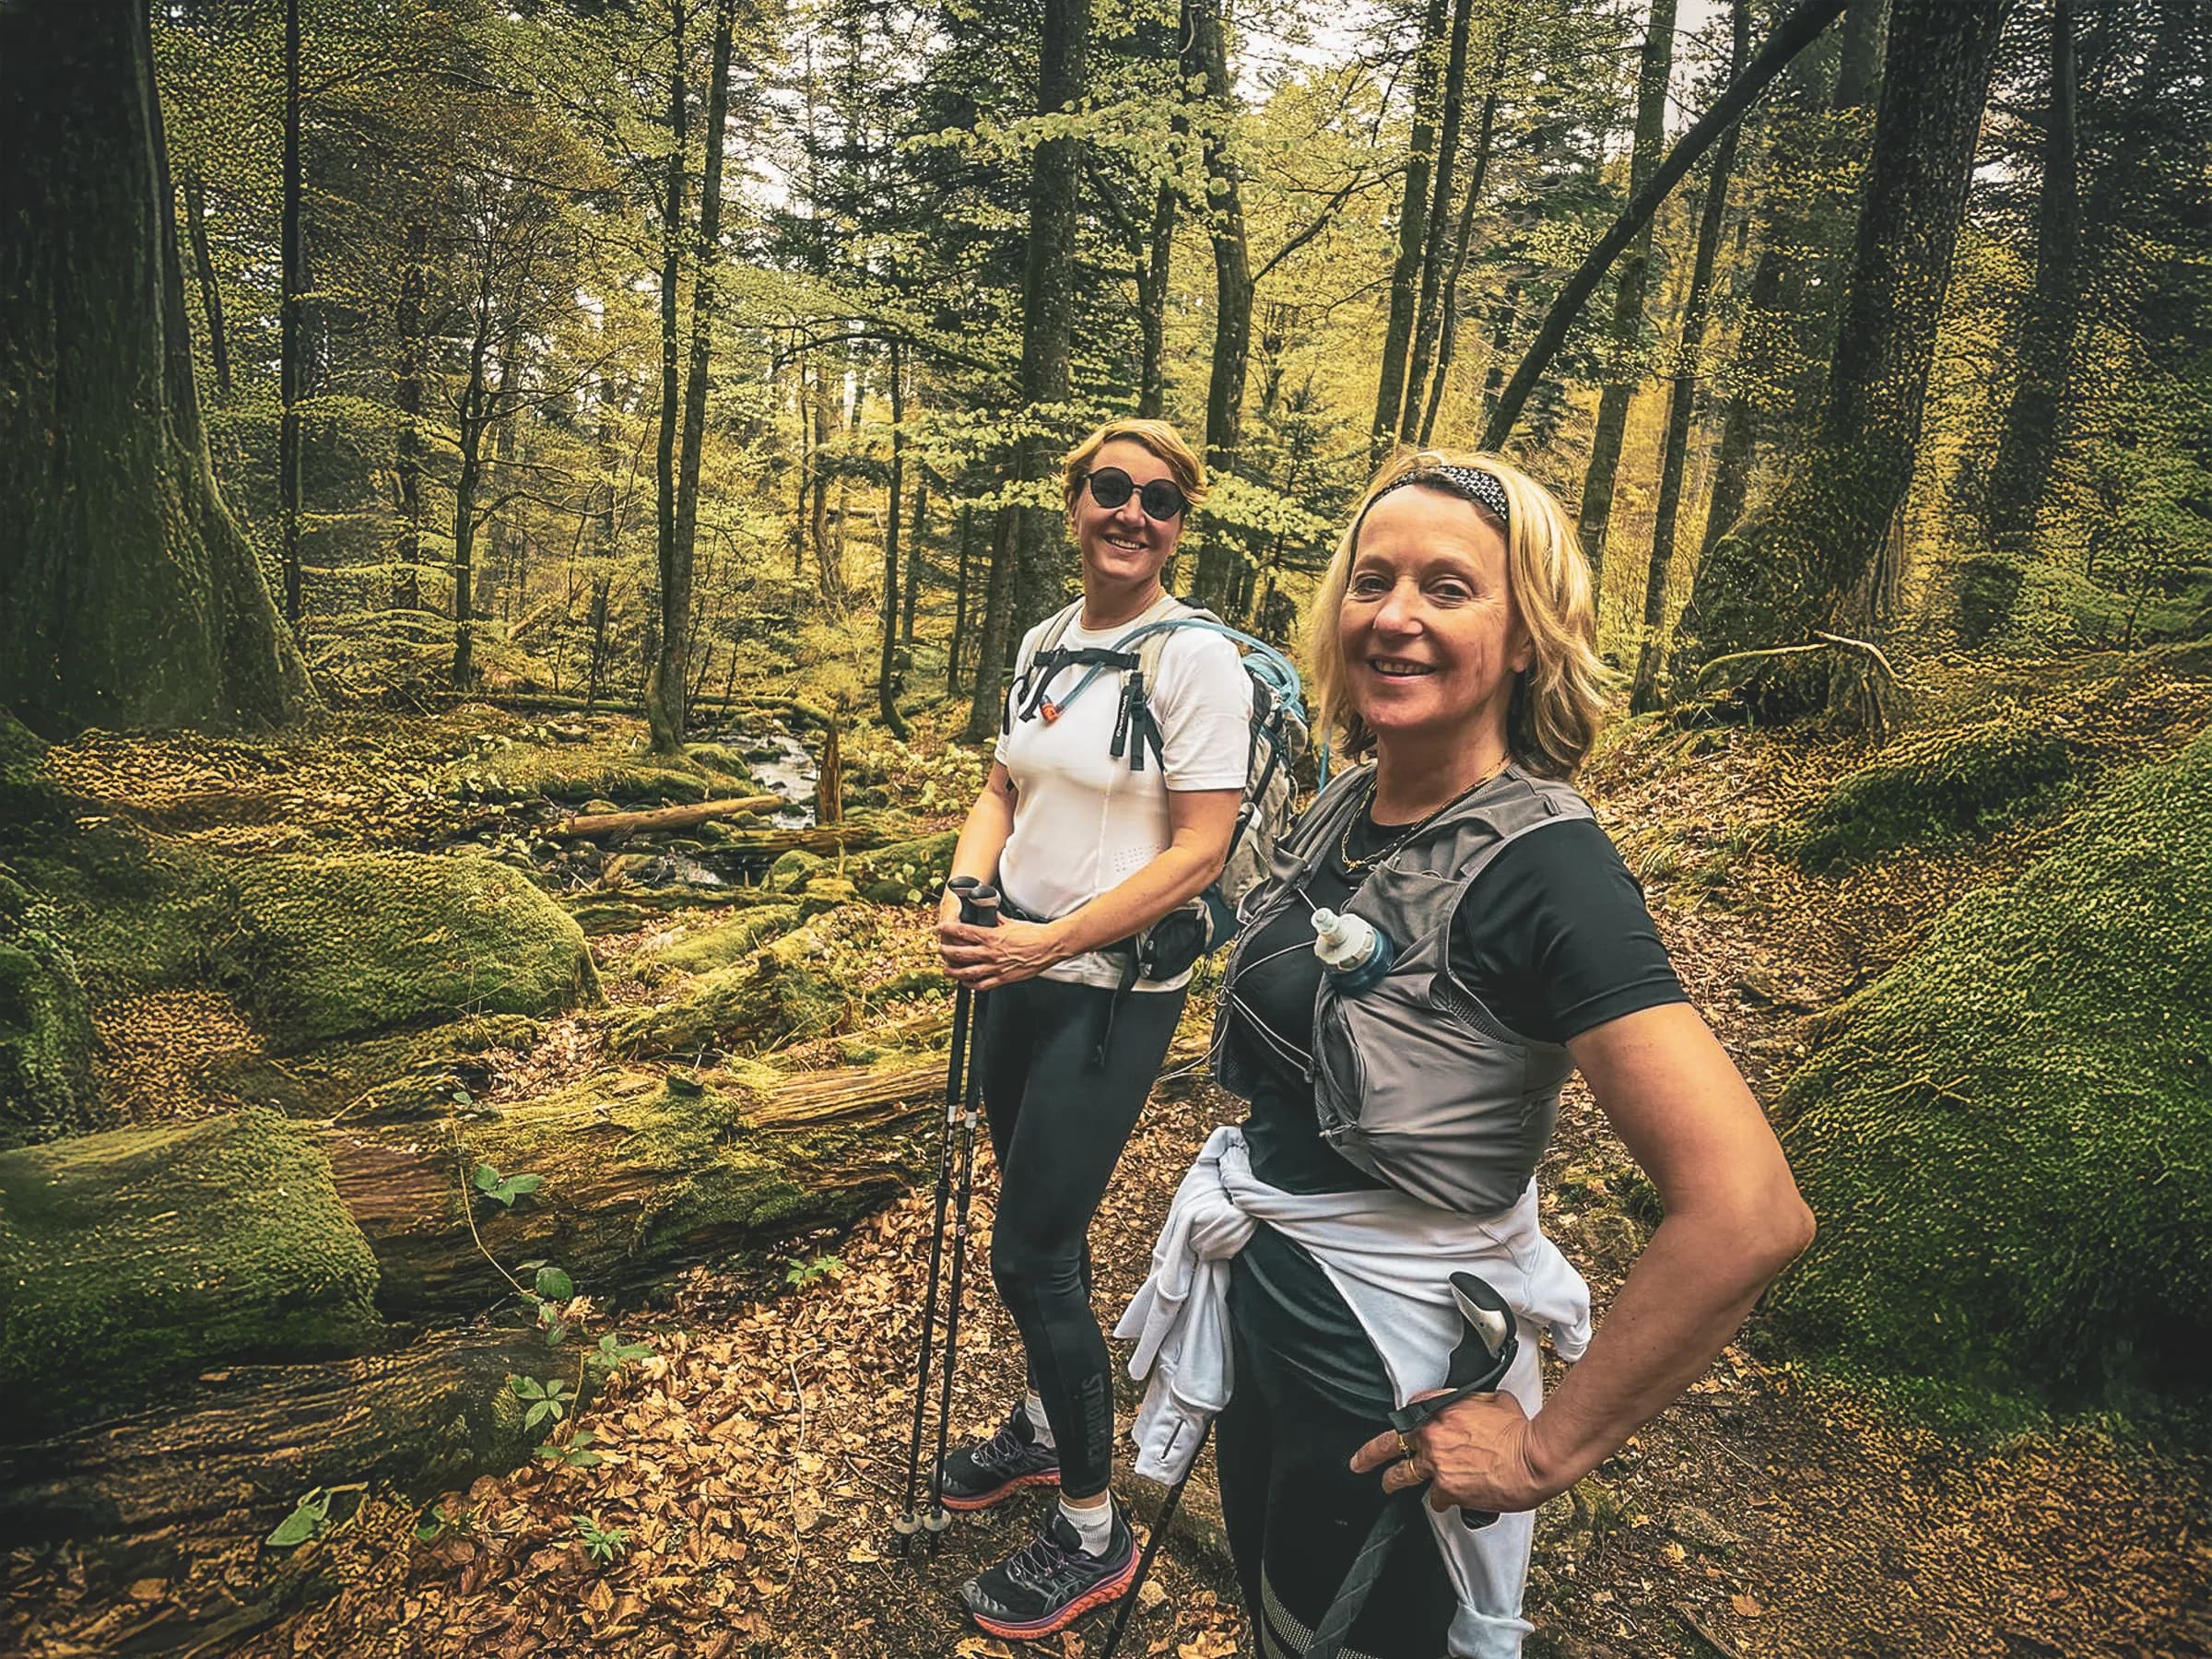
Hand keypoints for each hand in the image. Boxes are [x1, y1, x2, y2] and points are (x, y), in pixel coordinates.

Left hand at [936, 915, 1065, 990]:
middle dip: (946, 952)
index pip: (963, 932)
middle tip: (940, 949)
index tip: (940, 928)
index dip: (948, 930)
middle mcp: (991, 953)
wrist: (1048, 946)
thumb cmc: (1032, 934)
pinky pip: (982, 985)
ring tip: (946, 970)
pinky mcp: (1003, 978)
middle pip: (960, 953)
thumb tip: (987, 912)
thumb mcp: (1010, 921)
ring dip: (953, 971)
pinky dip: (971, 985)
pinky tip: (966, 982)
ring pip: (967, 972)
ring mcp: (996, 967)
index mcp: (992, 937)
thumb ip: (995, 919)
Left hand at [1349, 1387, 1550, 1515]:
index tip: (1401, 1426)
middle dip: (1370, 1454)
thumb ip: (1474, 1405)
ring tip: (1387, 1485)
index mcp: (1442, 1409)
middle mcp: (1433, 1435)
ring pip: (1403, 1475)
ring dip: (1393, 1481)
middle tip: (1359, 1462)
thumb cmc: (1519, 1431)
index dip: (1407, 1419)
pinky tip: (1447, 1500)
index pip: (1412, 1409)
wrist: (1533, 1458)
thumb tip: (1476, 1410)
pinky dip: (1441, 1500)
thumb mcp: (1494, 1401)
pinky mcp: (1447, 1490)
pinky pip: (1436, 1498)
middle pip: (1390, 1444)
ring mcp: (1436, 1464)